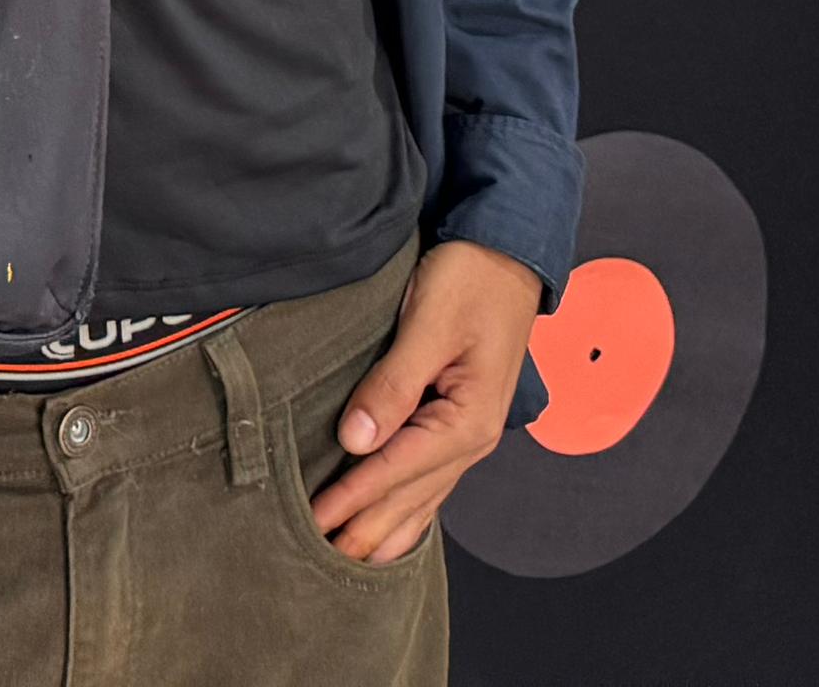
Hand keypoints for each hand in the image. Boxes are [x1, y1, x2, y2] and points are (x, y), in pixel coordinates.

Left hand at [313, 240, 542, 563]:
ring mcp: (468, 435)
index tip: (310, 523)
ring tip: (346, 564)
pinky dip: (406, 512)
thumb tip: (356, 439)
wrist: (509, 252)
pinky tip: (391, 534)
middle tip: (315, 565)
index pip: (395, 469)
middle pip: (409, 498)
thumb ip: (392, 383)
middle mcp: (472, 439)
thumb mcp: (429, 322)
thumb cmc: (472, 278)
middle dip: (364, 531)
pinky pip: (430, 482)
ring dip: (384, 531)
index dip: (350, 498)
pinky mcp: (459, 423)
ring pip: (421, 500)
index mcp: (467, 419)